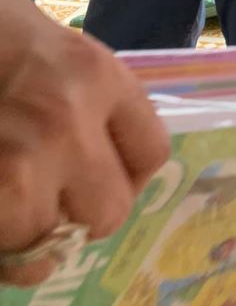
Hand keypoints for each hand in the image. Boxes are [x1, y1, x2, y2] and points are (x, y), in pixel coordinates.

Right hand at [0, 0, 169, 286]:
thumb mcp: (63, 53)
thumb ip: (92, 105)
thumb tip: (105, 163)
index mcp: (98, 77)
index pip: (151, 151)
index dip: (131, 174)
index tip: (107, 175)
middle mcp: (68, 122)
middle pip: (110, 211)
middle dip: (83, 214)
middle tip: (57, 200)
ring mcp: (21, 164)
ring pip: (47, 241)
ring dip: (29, 231)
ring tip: (13, 202)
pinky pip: (3, 252)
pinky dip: (0, 247)